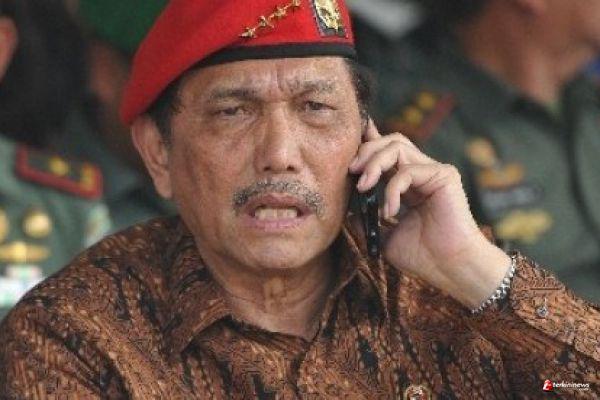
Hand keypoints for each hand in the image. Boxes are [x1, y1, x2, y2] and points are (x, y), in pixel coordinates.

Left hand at [349, 122, 510, 307]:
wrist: (449, 268)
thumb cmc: (423, 256)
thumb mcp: (385, 237)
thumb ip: (368, 222)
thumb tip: (348, 214)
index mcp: (409, 184)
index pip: (387, 153)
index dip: (368, 145)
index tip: (348, 153)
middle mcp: (422, 173)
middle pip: (391, 142)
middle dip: (366, 151)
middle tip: (351, 171)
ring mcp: (434, 172)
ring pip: (397, 147)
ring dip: (374, 164)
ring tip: (363, 187)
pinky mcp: (444, 175)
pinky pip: (408, 171)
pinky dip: (392, 189)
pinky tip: (389, 212)